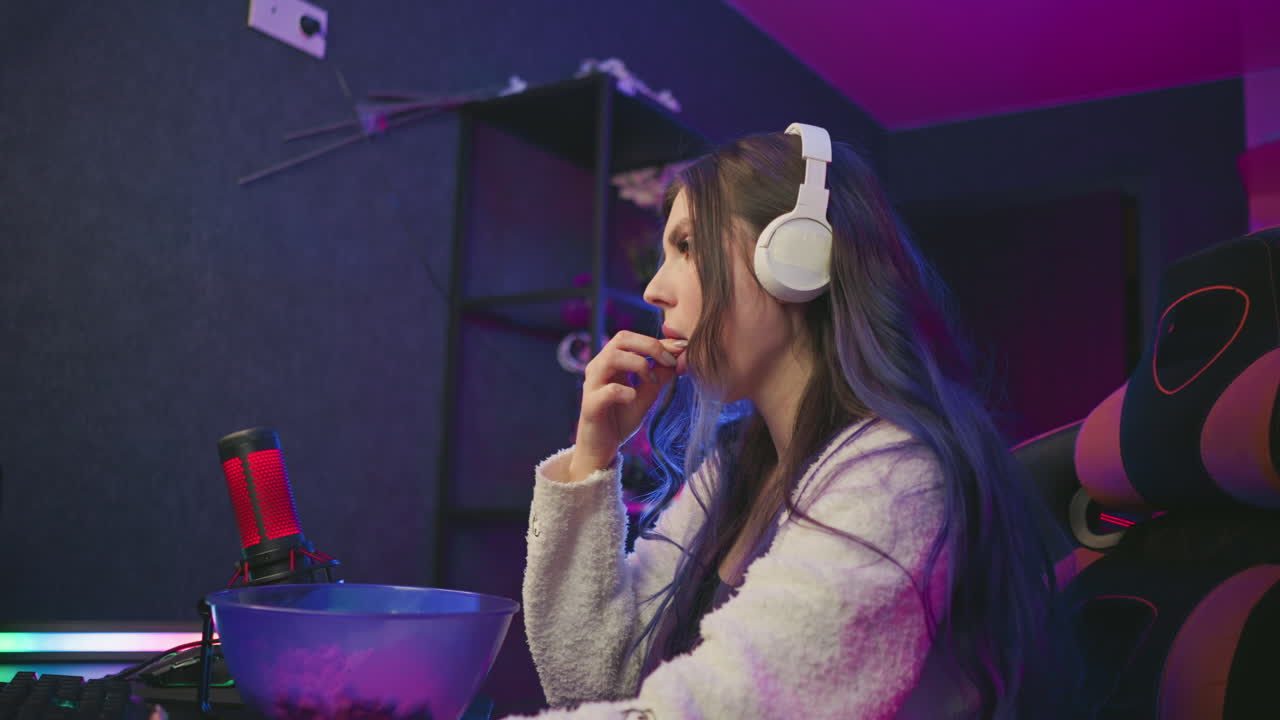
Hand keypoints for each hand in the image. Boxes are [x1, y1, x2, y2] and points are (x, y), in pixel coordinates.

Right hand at [570, 331, 686, 481]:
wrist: (602, 449)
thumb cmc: (620, 419)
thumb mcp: (646, 395)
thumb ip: (658, 377)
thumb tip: (677, 358)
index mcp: (610, 362)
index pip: (632, 339)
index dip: (658, 341)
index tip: (681, 349)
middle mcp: (598, 368)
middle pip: (621, 339)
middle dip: (649, 345)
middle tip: (669, 361)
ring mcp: (592, 385)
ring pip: (611, 358)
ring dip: (638, 364)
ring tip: (652, 380)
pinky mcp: (590, 405)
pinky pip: (607, 390)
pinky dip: (625, 391)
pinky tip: (633, 397)